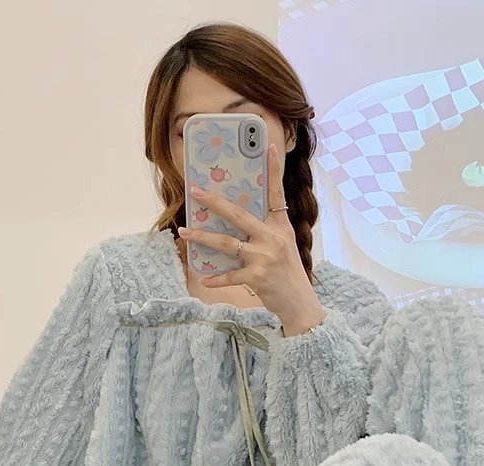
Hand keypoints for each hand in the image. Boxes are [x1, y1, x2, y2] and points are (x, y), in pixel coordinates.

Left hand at [178, 143, 325, 335]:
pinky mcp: (258, 277)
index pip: (277, 192)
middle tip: (195, 191)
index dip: (273, 169)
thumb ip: (265, 230)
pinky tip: (204, 279)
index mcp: (281, 226)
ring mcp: (265, 257)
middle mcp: (273, 238)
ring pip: (227, 243)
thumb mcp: (283, 245)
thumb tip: (235, 217)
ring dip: (202, 237)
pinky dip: (216, 279)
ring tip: (184, 231)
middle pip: (239, 214)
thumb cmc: (287, 272)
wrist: (299, 302)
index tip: (268, 145)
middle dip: (214, 202)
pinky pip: (230, 275)